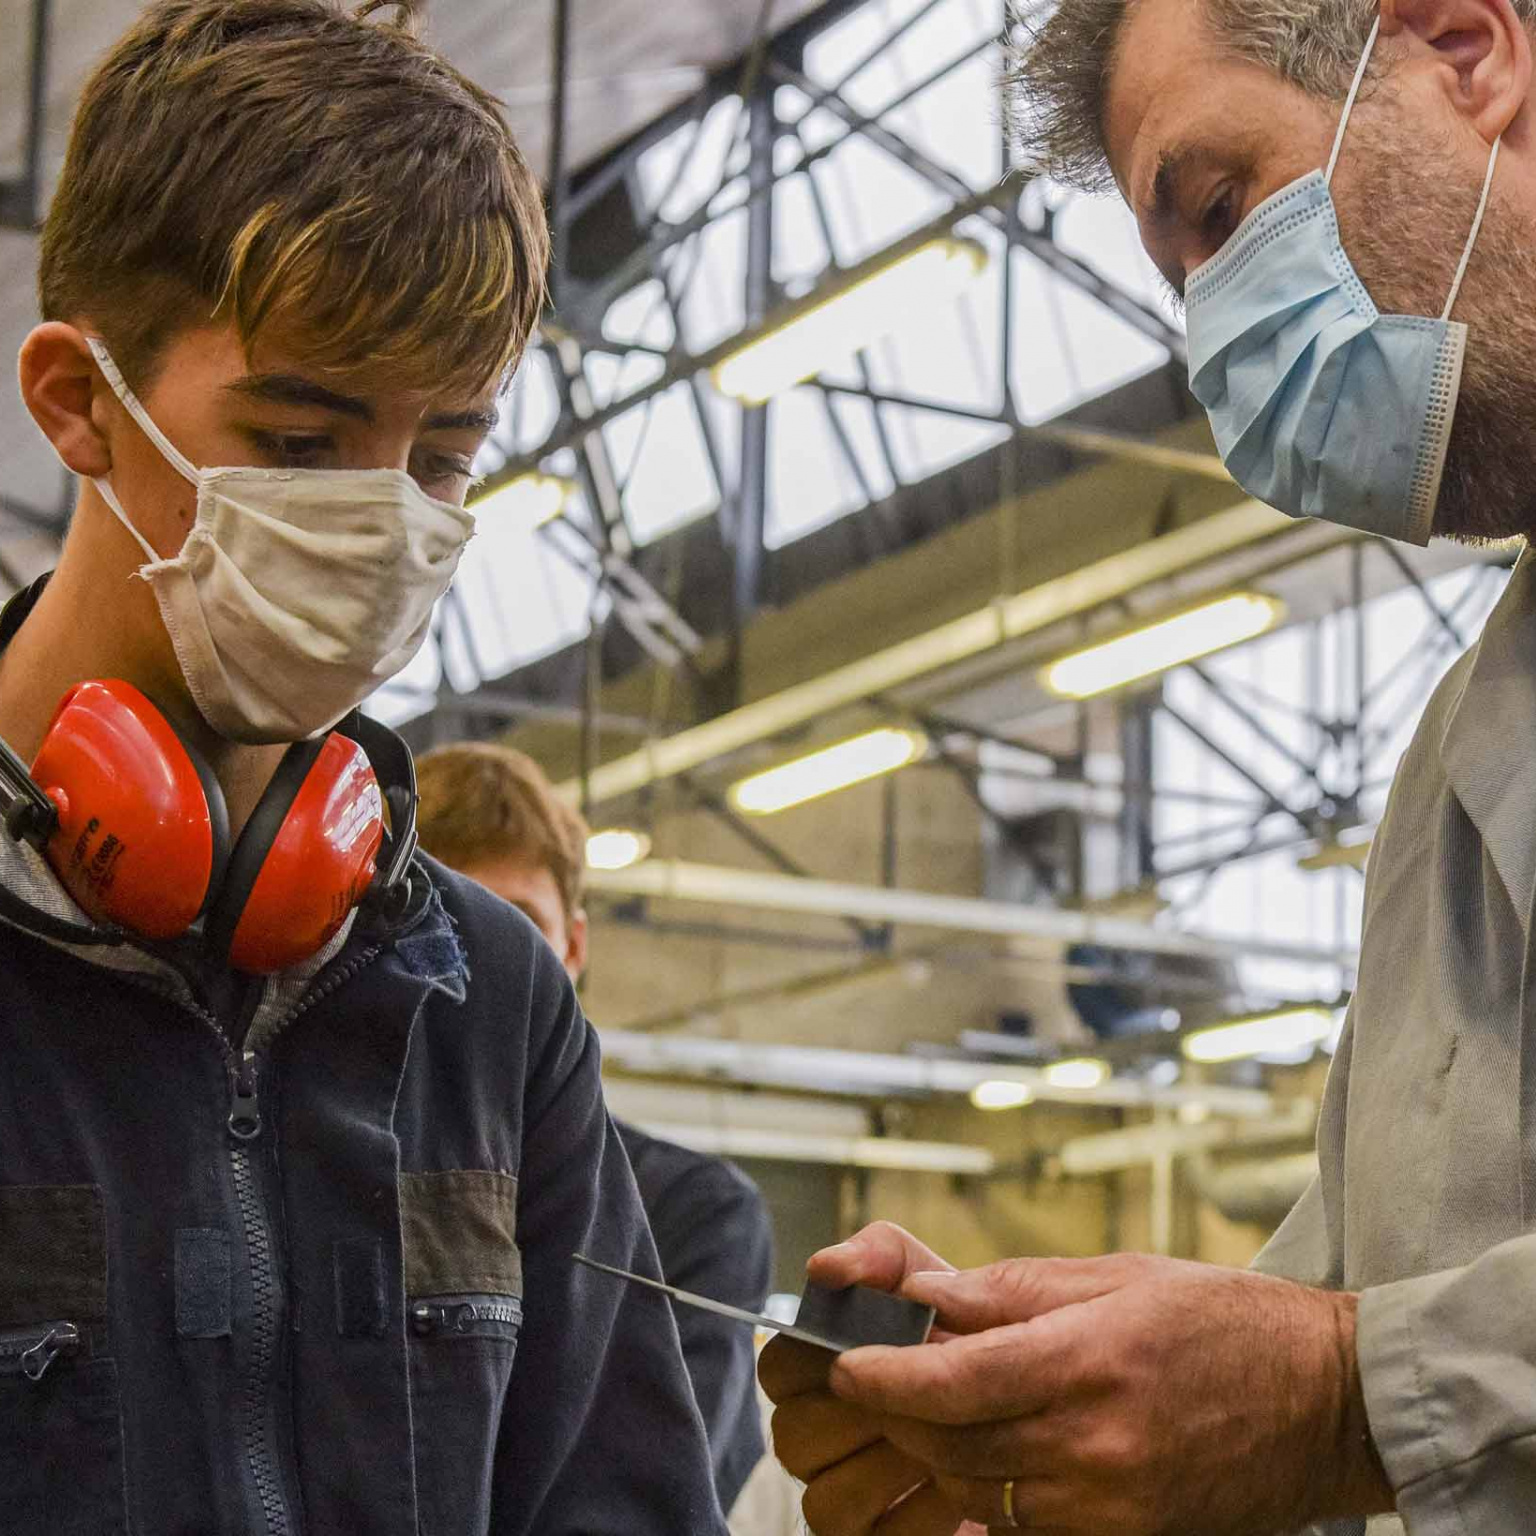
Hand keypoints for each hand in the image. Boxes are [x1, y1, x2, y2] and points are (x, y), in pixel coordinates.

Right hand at [760, 1223, 987, 1534]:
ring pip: (824, 1498)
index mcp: (812, 1367)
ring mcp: (839, 1492)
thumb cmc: (964, 1328)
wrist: (1030, 1396)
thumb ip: (878, 1257)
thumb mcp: (927, 1278)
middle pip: (793, 1436)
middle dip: (861, 1416)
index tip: (868, 1344)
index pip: (776, 1367)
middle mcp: (813, 1433)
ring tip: (946, 1438)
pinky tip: (959, 1483)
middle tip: (919, 1394)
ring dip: (890, 1467)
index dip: (817, 1358)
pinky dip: (921, 1512)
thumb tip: (824, 1266)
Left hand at [816, 1227, 1393, 1534]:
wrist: (1328, 1401)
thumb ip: (1014, 1290)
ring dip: (937, 1452)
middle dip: (897, 1413)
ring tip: (925, 1410)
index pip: (956, 1381)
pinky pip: (1025, 1525)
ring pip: (979, 1490)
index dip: (887, 1377)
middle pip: (953, 1443)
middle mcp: (1096, 1443)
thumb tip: (930, 1294)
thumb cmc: (1226, 1322)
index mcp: (1090, 1360)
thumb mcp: (1118, 1276)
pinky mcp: (1126, 1535)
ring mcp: (1112, 1503)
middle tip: (869, 1380)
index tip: (844, 1365)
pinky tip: (986, 1452)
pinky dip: (989, 1490)